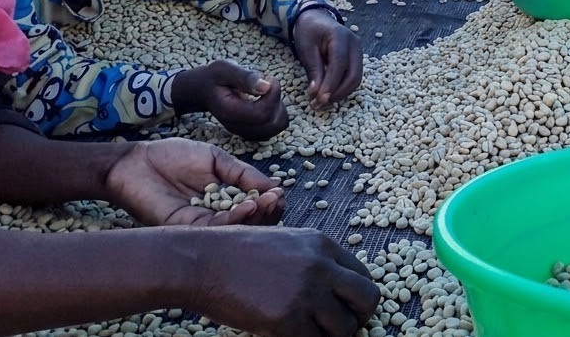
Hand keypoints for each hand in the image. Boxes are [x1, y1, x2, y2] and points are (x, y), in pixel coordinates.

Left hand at [105, 138, 284, 226]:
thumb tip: (275, 185)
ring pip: (234, 231)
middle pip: (248, 224)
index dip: (269, 203)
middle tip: (276, 200)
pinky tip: (246, 207)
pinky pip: (214, 230)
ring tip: (266, 202)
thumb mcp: (216, 159)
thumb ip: (242, 174)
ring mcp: (201, 224)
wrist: (136, 161)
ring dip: (255, 218)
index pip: (254, 208)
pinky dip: (234, 220)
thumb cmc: (173, 156)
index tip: (279, 192)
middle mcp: (216, 215)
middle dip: (267, 214)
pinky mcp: (185, 229)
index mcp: (225, 199)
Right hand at [172, 60, 288, 140]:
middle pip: (272, 123)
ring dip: (279, 107)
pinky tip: (268, 101)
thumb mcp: (224, 69)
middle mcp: (237, 127)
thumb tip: (266, 86)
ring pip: (276, 127)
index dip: (273, 95)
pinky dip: (277, 114)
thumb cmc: (213, 77)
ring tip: (268, 93)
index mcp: (230, 112)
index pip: (262, 114)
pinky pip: (274, 128)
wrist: (202, 90)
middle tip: (268, 84)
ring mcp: (244, 131)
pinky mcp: (251, 131)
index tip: (269, 78)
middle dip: (277, 101)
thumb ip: (244, 77)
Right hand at [188, 226, 379, 336]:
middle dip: (358, 319)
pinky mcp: (287, 319)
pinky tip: (288, 336)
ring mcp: (306, 292)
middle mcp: (321, 266)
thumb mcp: (285, 242)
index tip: (346, 311)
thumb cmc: (237, 254)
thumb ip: (314, 262)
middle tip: (338, 329)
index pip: (364, 276)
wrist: (201, 261)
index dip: (358, 299)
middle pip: (367, 300)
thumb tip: (336, 291)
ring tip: (309, 333)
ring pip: (344, 329)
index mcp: (322, 244)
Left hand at [292, 8, 362, 108]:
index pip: (339, 64)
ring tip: (321, 102)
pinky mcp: (357, 60)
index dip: (331, 84)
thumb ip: (314, 70)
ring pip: (356, 79)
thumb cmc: (309, 32)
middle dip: (337, 93)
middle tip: (319, 104)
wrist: (315, 20)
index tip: (319, 100)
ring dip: (340, 94)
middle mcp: (355, 44)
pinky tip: (327, 94)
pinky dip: (341, 89)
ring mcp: (358, 52)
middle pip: (353, 75)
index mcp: (341, 36)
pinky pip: (352, 78)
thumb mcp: (306, 49)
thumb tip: (316, 95)